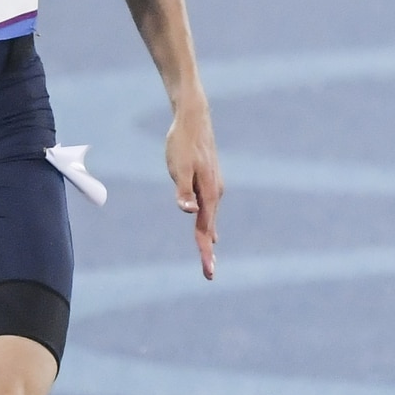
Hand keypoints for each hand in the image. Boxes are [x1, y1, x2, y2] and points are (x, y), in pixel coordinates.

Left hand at [166, 102, 221, 276]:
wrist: (194, 118)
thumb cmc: (182, 143)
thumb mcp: (179, 167)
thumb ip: (183, 191)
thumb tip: (188, 212)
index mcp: (208, 194)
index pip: (205, 230)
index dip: (205, 252)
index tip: (209, 273)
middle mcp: (214, 194)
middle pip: (210, 228)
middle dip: (208, 252)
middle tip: (209, 275)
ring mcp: (213, 188)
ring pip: (211, 220)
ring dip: (208, 240)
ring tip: (208, 259)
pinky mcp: (209, 182)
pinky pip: (210, 211)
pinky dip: (209, 226)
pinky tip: (211, 233)